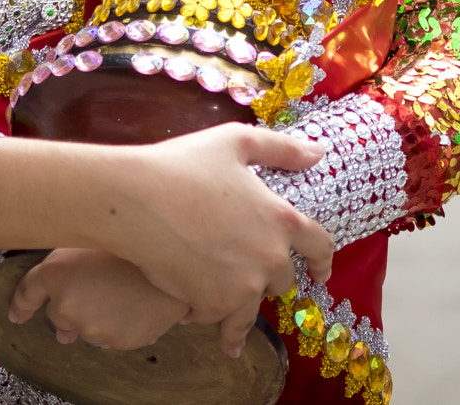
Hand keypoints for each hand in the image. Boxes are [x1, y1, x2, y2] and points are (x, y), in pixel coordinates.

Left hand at [6, 248, 187, 351]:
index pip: (27, 294)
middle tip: (94, 288)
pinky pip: (112, 336)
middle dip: (69, 308)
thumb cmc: (129, 238)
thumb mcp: (86, 234)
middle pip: (58, 317)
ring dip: (94, 317)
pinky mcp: (118, 341)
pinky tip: (134, 303)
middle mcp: (67, 307)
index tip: (17, 314)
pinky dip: (118, 325)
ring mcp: (92, 329)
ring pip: (86, 330)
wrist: (172, 254)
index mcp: (55, 274)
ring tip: (119, 291)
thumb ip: (63, 259)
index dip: (21, 305)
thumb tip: (51, 286)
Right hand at [98, 124, 331, 358]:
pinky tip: (190, 305)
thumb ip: (281, 149)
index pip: (319, 246)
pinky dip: (206, 312)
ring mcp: (243, 286)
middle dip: (268, 277)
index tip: (321, 273)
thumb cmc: (183, 165)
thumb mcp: (236, 143)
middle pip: (283, 280)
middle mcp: (271, 258)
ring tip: (223, 313)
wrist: (136, 201)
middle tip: (243, 270)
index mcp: (282, 219)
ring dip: (239, 307)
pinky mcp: (214, 305)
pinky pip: (217, 317)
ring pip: (251, 307)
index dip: (323, 260)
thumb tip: (318, 152)